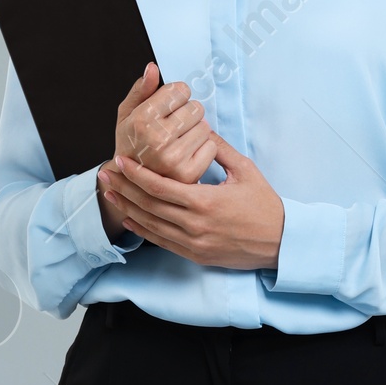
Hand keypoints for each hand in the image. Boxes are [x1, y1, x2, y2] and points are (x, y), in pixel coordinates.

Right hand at [97, 63, 215, 241]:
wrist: (130, 184)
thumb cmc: (131, 144)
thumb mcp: (127, 114)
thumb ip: (140, 90)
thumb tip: (152, 68)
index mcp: (142, 120)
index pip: (180, 90)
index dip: (176, 96)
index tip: (168, 108)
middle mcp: (158, 138)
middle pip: (196, 108)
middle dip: (187, 114)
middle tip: (174, 128)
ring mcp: (174, 158)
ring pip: (205, 126)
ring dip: (196, 131)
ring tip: (180, 142)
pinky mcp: (189, 173)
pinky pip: (211, 146)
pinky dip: (203, 149)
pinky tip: (188, 155)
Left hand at [100, 134, 284, 270]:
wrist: (280, 243)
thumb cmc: (265, 205)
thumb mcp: (245, 171)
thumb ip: (219, 150)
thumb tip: (200, 129)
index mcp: (204, 201)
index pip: (160, 186)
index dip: (136, 174)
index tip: (121, 161)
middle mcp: (194, 224)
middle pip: (149, 205)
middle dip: (124, 188)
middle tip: (105, 173)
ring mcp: (193, 242)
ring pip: (151, 225)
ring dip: (128, 208)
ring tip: (110, 193)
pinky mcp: (195, 255)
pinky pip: (162, 242)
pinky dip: (143, 230)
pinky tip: (130, 218)